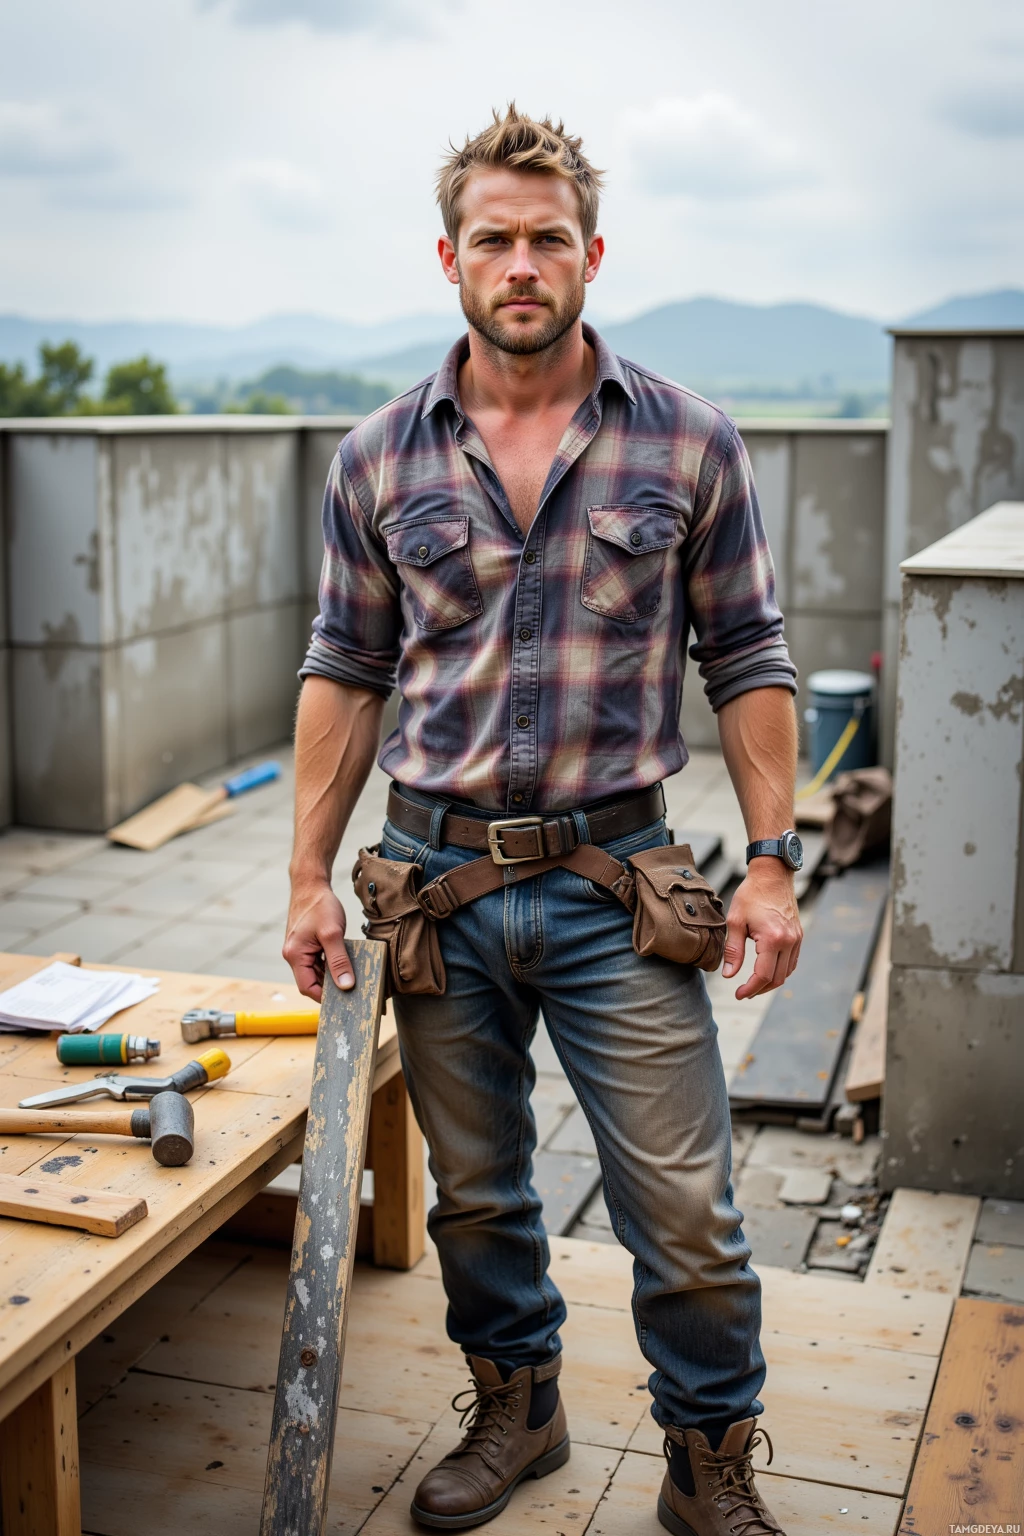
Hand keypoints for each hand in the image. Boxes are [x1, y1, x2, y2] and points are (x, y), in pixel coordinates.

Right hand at [283, 877, 354, 1000]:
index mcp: (295, 955)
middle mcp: (293, 955)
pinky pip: (318, 962)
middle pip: (312, 982)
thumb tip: (345, 985)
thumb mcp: (333, 933)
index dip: (325, 997)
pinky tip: (345, 964)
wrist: (311, 885)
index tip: (345, 1001)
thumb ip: (339, 960)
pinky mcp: (306, 945)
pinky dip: (330, 965)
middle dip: (330, 988)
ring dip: (332, 976)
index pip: (308, 987)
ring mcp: (299, 950)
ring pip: (316, 972)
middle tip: (353, 992)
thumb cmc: (319, 905)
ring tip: (352, 979)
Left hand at [723, 859, 802, 999]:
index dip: (750, 989)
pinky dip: (780, 971)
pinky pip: (792, 961)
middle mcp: (789, 941)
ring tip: (753, 984)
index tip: (738, 994)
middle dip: (759, 989)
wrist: (772, 875)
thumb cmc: (751, 895)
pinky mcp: (798, 935)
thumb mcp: (735, 921)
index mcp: (773, 939)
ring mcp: (796, 939)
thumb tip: (728, 975)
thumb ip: (733, 950)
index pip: (763, 975)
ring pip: (787, 972)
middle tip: (743, 992)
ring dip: (770, 982)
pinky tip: (767, 970)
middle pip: (777, 978)